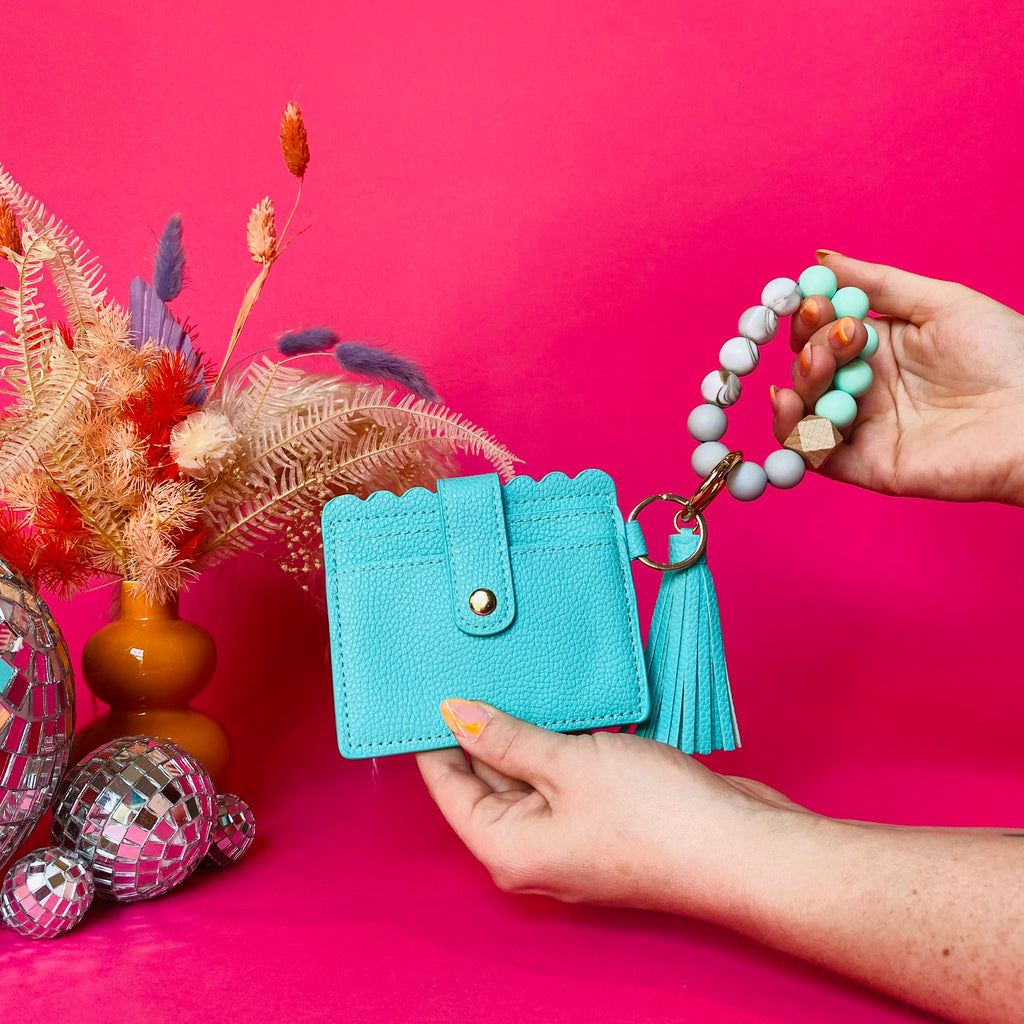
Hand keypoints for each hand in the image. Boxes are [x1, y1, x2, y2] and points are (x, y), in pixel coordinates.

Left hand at [415, 699, 805, 917]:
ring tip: (514, 669)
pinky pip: (566, 770)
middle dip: (482, 722)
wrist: (741, 846)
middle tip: (472, 664)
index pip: (447, 785)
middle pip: (487, 775)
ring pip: (530, 768)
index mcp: (507, 847)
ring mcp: (570, 831)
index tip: (431, 682)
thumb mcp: (568, 765)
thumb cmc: (656, 818)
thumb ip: (506, 738)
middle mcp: (532, 845)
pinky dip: (562, 736)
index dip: (435, 733)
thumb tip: (452, 715)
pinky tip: (563, 695)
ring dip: (527, 724)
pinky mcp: (602, 814)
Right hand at [771, 253, 1023, 504]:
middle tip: (839, 335)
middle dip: (812, 347)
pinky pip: (813, 454)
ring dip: (800, 382)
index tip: (815, 300)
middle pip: (810, 369)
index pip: (824, 332)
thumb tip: (821, 258)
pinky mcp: (866, 465)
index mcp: (880, 350)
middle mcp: (866, 389)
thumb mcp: (941, 303)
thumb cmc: (1008, 355)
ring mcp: (865, 427)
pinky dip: (794, 431)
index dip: (811, 316)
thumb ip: (877, 282)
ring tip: (822, 364)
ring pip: (804, 410)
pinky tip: (792, 405)